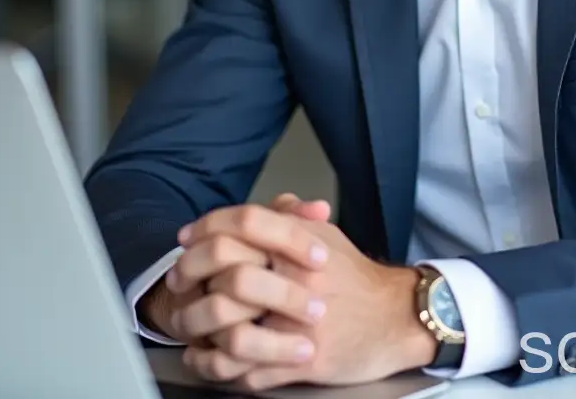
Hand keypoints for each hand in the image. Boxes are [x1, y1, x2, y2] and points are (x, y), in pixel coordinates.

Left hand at [180, 194, 435, 390]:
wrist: (396, 317)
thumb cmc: (357, 279)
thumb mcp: (329, 238)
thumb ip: (295, 220)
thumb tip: (270, 205)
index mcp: (302, 244)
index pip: (245, 222)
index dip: (208, 228)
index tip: (187, 239)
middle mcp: (299, 278)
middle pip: (228, 270)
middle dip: (192, 276)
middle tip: (178, 283)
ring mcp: (299, 321)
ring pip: (230, 327)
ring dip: (200, 330)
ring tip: (187, 328)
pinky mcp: (304, 360)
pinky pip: (247, 370)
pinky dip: (220, 368)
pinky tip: (209, 361)